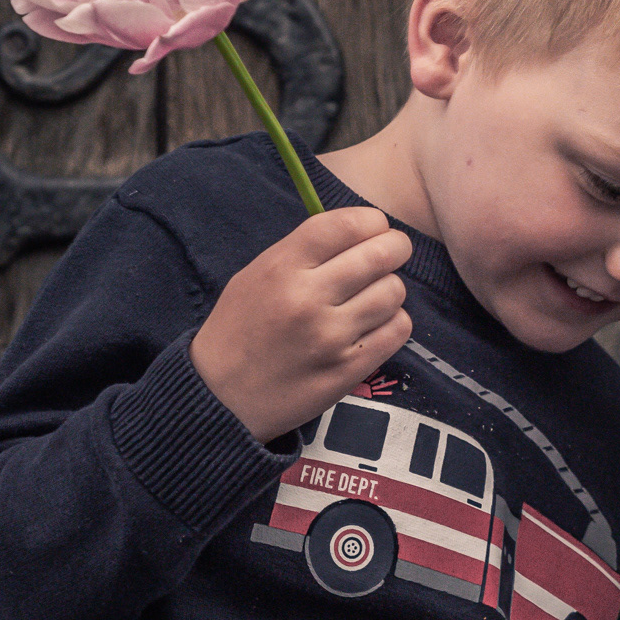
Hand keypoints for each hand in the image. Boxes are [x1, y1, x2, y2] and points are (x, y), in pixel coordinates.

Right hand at [190, 207, 412, 440]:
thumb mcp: (255, 276)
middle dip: (395, 248)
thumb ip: (303, 252)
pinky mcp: (350, 368)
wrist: (221, 398)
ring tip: (372, 296)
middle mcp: (308, 298)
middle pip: (381, 255)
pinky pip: (398, 329)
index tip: (376, 227)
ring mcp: (331, 336)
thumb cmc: (239, 330)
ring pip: (394, 292)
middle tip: (393, 253)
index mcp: (281, 268)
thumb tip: (359, 233)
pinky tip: (375, 324)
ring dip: (390, 289)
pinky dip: (393, 321)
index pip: (346, 225)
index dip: (373, 221)